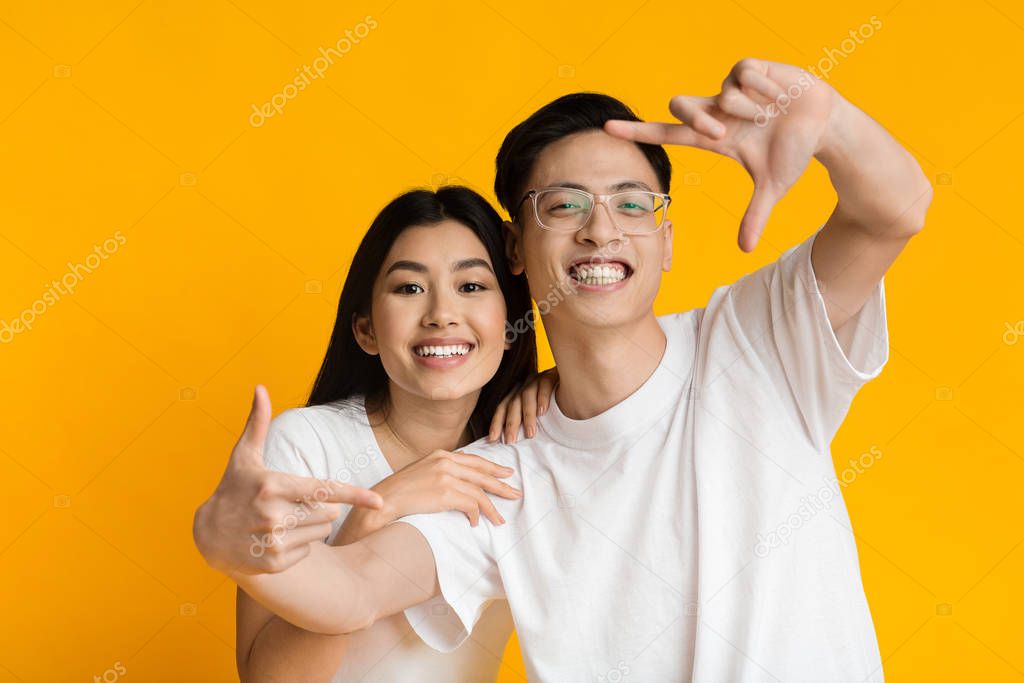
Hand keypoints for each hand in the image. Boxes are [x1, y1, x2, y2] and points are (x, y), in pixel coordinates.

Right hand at [192, 385, 382, 574]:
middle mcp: (274, 515)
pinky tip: (273, 539)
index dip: (354, 495)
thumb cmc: (233, 489)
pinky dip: (298, 545)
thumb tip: (261, 387)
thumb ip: (257, 423)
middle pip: (329, 512)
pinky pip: (309, 550)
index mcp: (273, 486)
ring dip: (310, 526)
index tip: (378, 502)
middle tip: (290, 504)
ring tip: (281, 521)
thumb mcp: (244, 457)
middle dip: (319, 507)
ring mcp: (273, 542)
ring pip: (321, 531)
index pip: (323, 490)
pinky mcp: (273, 563)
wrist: (206, 535)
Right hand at [339, 449, 521, 542]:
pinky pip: (471, 505)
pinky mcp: (446, 493)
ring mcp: (446, 477)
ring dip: (491, 508)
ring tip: (499, 519)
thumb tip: (461, 483)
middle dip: (501, 485)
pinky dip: (476, 515)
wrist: (384, 500)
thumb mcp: (422, 472)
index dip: (492, 468)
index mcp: (441, 455)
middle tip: (515, 493)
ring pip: (479, 492)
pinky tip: (476, 523)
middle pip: (482, 474)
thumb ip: (441, 472)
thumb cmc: (400, 491)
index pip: (474, 461)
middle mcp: (446, 462)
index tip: (506, 474)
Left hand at [488, 367, 558, 443]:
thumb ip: (525, 422)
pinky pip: (544, 386)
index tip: (492, 439)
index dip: (497, 423)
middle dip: (511, 423)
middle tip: (510, 441)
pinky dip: (542, 399)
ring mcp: (537, 379)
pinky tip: (543, 412)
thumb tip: (509, 441)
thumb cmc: (553, 404)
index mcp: (517, 393)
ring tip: (530, 433)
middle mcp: (524, 385)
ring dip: (527, 416)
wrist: (573, 382)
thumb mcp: (536, 413)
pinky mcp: (551, 375)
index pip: (502, 407)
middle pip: (512, 403)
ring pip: (526, 395)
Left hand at [605, 57, 840, 251]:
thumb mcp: (773, 187)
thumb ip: (755, 216)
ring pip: (723, 94)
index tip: (608, 128)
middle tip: (725, 133)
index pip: (668, 132)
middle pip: (682, 107)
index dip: (639, 131)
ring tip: (772, 111)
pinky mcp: (750, 68)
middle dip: (700, 120)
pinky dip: (766, 88)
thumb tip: (745, 249)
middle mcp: (716, 110)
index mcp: (714, 136)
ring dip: (752, 108)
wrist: (824, 124)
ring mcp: (730, 87)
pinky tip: (780, 94)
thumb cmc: (793, 152)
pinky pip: (745, 75)